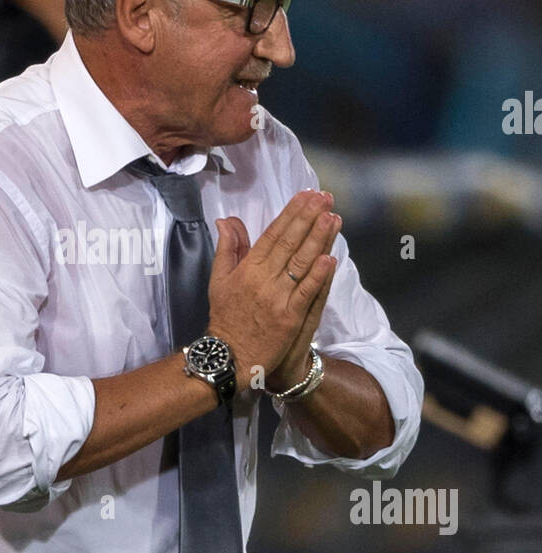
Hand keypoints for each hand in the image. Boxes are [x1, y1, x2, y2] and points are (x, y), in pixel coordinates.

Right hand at [207, 190, 339, 379]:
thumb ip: (227, 248)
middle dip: (309, 218)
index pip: (273, 234)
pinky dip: (318, 276)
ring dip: (318, 239)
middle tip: (325, 198)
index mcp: (247, 269)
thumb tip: (227, 220)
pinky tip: (330, 258)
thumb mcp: (218, 280)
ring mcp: (278, 299)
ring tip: (333, 218)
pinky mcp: (290, 318)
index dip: (291, 213)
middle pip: (290, 243)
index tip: (306, 196)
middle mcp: (263, 280)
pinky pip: (306, 293)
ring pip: (301, 263)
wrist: (229, 356)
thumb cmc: (225, 317)